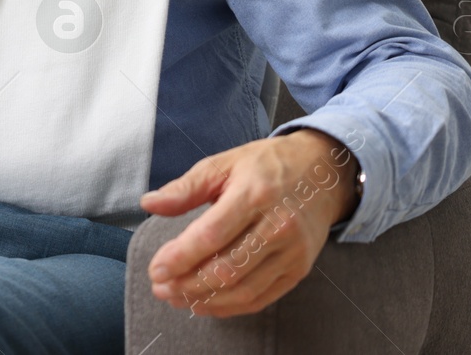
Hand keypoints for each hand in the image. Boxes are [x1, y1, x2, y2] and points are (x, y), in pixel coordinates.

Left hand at [138, 129, 357, 316]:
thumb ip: (185, 188)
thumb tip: (149, 204)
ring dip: (204, 300)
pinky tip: (206, 303)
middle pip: (227, 268)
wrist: (322, 173)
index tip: (156, 268)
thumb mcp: (223, 164)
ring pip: (243, 289)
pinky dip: (230, 306)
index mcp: (255, 193)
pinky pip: (261, 298)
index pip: (211, 235)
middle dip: (187, 283)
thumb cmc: (265, 166)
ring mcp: (292, 251)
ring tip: (176, 297)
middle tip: (160, 287)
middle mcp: (278, 225)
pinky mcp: (299, 269)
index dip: (180, 257)